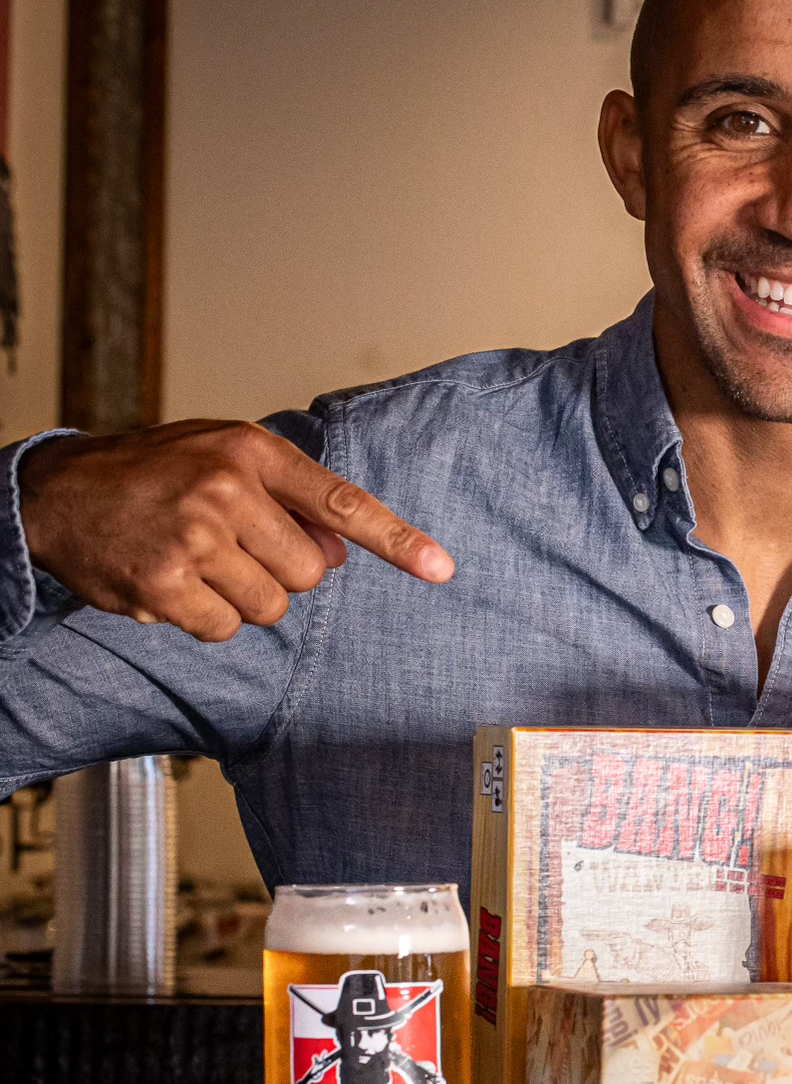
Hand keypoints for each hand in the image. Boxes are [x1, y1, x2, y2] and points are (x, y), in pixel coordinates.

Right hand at [19, 421, 452, 641]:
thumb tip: (340, 551)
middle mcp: (226, 493)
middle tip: (234, 548)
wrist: (57, 491)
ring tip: (197, 561)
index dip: (396, 540)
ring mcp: (194, 540)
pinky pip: (223, 629)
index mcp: (252, 454)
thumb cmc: (154, 473)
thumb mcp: (226, 459)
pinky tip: (173, 585)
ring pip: (270, 607)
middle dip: (281, 572)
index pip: (342, 502)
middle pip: (309, 573)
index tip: (441, 569)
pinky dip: (204, 618)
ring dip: (241, 598)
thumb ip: (289, 498)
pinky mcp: (164, 587)